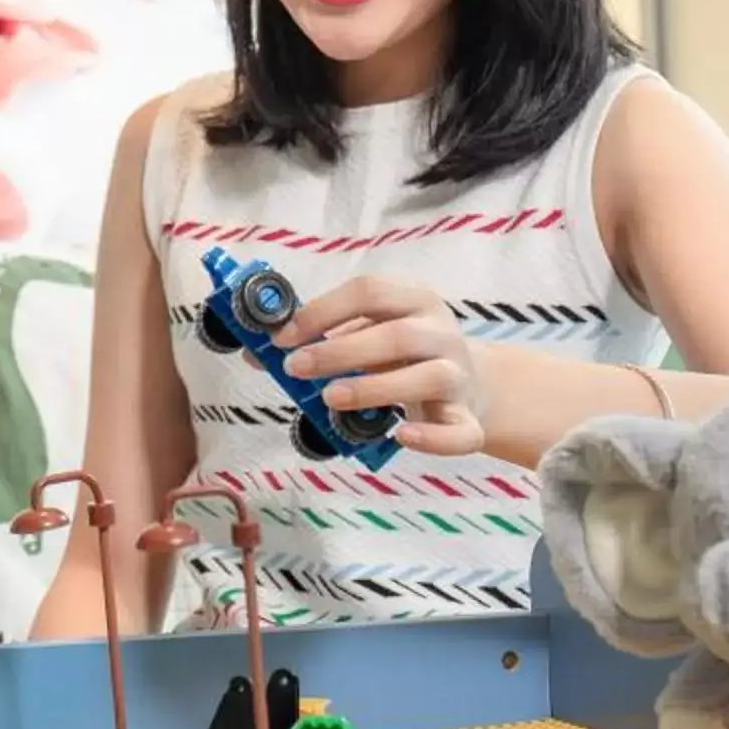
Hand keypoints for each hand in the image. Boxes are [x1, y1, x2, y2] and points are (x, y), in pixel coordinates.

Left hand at [275, 271, 486, 455]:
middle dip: (341, 351)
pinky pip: (459, 431)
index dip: (322, 311)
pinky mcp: (469, 419)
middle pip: (397, 335)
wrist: (472, 385)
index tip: (282, 336)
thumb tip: (255, 354)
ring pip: (428, 377)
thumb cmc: (404, 356)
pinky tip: (399, 435)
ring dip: (375, 387)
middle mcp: (441, 332)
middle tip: (296, 368)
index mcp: (414, 300)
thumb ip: (321, 339)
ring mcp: (459, 376)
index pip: (369, 292)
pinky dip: (431, 437)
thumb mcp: (367, 336)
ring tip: (331, 398)